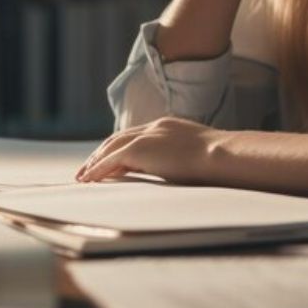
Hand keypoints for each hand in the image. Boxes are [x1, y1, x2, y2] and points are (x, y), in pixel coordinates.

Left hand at [75, 117, 225, 184]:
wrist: (223, 155)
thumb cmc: (221, 161)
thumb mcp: (201, 155)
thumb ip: (187, 157)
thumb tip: (188, 171)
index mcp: (169, 126)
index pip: (137, 135)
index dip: (121, 147)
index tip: (111, 160)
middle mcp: (155, 127)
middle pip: (119, 138)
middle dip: (102, 153)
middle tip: (88, 168)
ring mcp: (147, 136)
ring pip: (111, 147)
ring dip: (95, 162)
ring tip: (83, 176)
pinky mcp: (140, 149)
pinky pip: (111, 160)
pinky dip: (98, 170)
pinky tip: (89, 180)